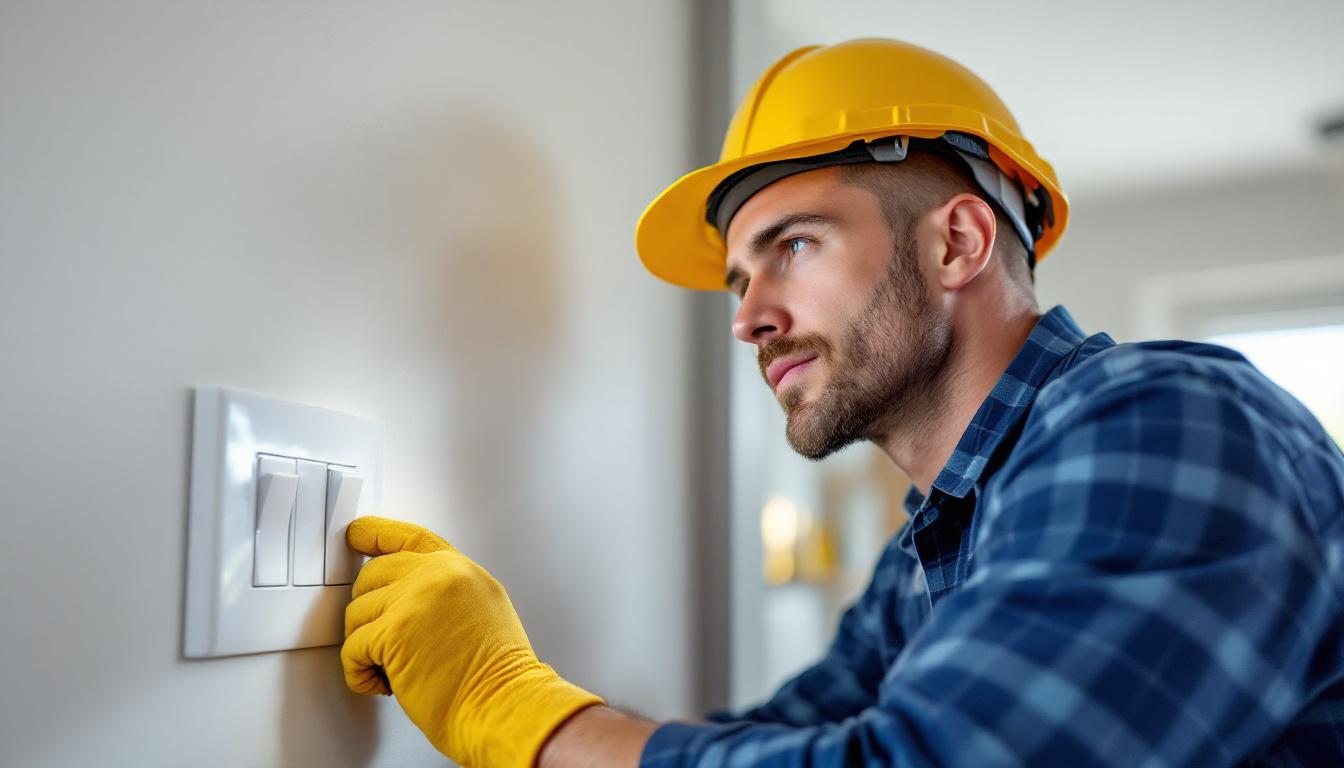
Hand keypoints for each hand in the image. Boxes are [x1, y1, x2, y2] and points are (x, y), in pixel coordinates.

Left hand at [341, 516, 602, 766]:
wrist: (503, 705)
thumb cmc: (497, 675)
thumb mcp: (484, 608)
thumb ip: (446, 591)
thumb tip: (409, 596)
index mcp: (459, 569)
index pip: (407, 537)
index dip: (375, 534)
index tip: (356, 536)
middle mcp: (436, 575)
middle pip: (371, 576)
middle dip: (367, 611)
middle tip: (380, 641)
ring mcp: (413, 600)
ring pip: (356, 614)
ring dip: (364, 647)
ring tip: (390, 669)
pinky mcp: (393, 633)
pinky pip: (352, 649)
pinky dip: (358, 673)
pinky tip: (381, 683)